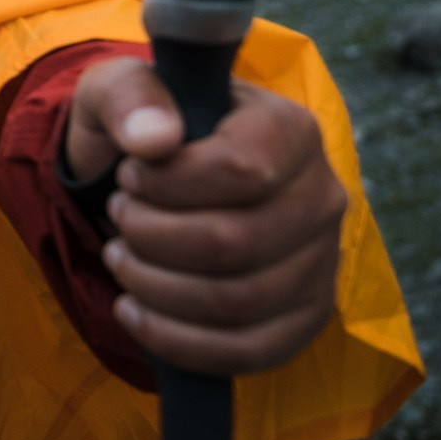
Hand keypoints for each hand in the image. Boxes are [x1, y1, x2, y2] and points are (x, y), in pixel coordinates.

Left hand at [66, 58, 346, 375]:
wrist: (157, 178)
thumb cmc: (142, 127)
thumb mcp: (118, 89)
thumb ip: (129, 98)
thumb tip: (152, 139)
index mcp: (289, 129)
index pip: (241, 170)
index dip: (169, 183)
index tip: (129, 175)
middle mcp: (321, 195)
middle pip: (234, 243)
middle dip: (151, 237)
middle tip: (119, 217)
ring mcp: (322, 261)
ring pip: (238, 301)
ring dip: (155, 287)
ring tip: (120, 256)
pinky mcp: (307, 315)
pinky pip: (250, 350)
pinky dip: (178, 340)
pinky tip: (133, 310)